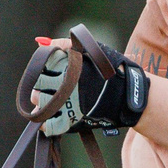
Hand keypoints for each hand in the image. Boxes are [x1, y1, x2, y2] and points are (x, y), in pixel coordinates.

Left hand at [23, 34, 148, 137]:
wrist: (129, 94)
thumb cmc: (111, 70)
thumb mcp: (92, 50)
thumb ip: (66, 44)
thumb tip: (41, 42)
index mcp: (70, 63)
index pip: (43, 64)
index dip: (43, 68)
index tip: (49, 71)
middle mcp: (67, 81)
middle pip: (38, 83)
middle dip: (39, 85)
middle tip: (45, 88)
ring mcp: (70, 101)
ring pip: (42, 103)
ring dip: (40, 103)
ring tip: (47, 102)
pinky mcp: (74, 118)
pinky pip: (52, 125)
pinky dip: (47, 125)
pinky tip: (47, 122)